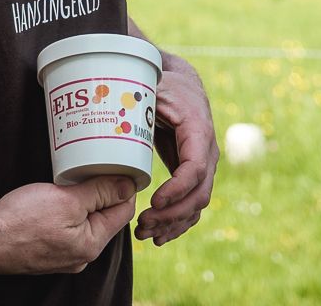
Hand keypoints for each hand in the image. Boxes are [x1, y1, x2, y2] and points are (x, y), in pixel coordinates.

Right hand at [0, 176, 135, 274]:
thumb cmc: (21, 221)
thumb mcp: (66, 199)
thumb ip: (100, 192)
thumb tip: (128, 186)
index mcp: (91, 245)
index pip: (123, 211)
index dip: (124, 185)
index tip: (119, 164)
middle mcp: (81, 256)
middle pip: (105, 217)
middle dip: (102, 191)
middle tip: (94, 165)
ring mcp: (63, 257)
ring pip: (85, 222)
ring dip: (83, 200)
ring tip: (74, 179)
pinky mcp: (47, 252)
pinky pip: (68, 229)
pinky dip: (68, 211)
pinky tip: (57, 197)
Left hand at [135, 56, 217, 244]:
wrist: (183, 85)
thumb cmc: (165, 86)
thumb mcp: (153, 88)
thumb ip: (139, 101)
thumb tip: (114, 111)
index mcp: (198, 131)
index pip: (195, 168)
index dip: (177, 189)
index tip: (154, 201)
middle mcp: (207, 152)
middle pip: (199, 193)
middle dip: (172, 214)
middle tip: (143, 223)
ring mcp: (204, 166)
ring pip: (197, 204)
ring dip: (173, 223)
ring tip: (145, 233)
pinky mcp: (195, 175)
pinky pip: (192, 204)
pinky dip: (178, 223)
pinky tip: (159, 236)